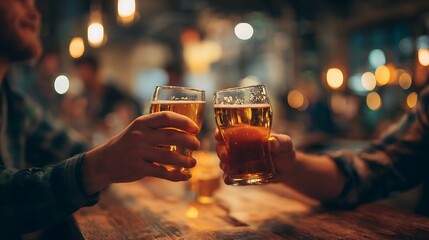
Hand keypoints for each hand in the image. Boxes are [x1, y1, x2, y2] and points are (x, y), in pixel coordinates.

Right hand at [84, 111, 199, 194]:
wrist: (104, 162)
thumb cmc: (127, 144)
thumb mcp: (137, 130)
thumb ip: (155, 128)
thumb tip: (186, 131)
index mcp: (142, 122)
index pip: (166, 117)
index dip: (184, 121)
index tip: (195, 128)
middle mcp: (140, 135)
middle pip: (171, 136)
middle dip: (189, 141)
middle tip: (197, 145)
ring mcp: (138, 152)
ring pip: (169, 157)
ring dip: (185, 161)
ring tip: (193, 163)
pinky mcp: (138, 168)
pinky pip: (162, 172)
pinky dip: (177, 175)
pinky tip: (185, 176)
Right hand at [215, 131, 295, 182]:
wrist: (288, 170)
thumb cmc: (286, 152)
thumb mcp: (286, 144)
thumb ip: (281, 141)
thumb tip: (272, 141)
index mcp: (247, 134)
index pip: (229, 130)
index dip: (220, 132)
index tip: (218, 136)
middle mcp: (240, 146)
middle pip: (222, 146)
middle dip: (220, 150)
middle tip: (225, 156)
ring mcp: (239, 160)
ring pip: (224, 160)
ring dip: (222, 164)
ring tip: (228, 168)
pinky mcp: (242, 173)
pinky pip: (230, 175)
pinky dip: (227, 177)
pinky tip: (229, 179)